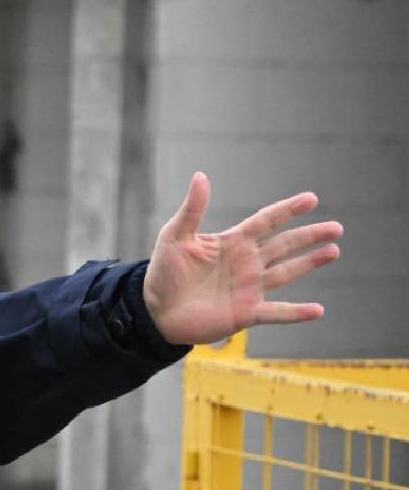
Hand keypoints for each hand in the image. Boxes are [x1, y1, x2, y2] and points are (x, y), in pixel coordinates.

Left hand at [143, 174, 341, 345]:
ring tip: (334, 251)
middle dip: (310, 236)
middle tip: (336, 227)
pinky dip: (296, 312)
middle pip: (285, 245)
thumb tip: (201, 176)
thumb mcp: (175, 236)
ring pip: (287, 273)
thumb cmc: (164, 272)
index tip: (311, 199)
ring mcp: (249, 288)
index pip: (266, 221)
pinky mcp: (246, 313)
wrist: (154, 310)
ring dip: (310, 263)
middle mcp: (247, 263)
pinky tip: (318, 310)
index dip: (288, 210)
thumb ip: (192, 209)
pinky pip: (276, 312)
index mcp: (233, 242)